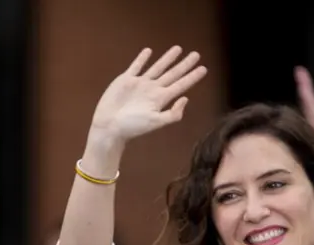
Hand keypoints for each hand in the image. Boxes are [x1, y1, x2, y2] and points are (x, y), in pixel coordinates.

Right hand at [88, 47, 206, 145]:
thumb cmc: (132, 127)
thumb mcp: (155, 122)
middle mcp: (153, 89)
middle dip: (184, 64)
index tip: (204, 68)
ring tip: (178, 49)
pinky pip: (136, 66)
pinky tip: (148, 51)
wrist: (109, 126)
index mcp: (161, 99)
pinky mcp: (126, 80)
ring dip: (167, 58)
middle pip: (173, 73)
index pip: (181, 84)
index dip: (192, 76)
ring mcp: (140, 84)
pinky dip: (142, 59)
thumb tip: (185, 98)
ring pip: (157, 67)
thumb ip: (172, 113)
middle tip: (196, 54)